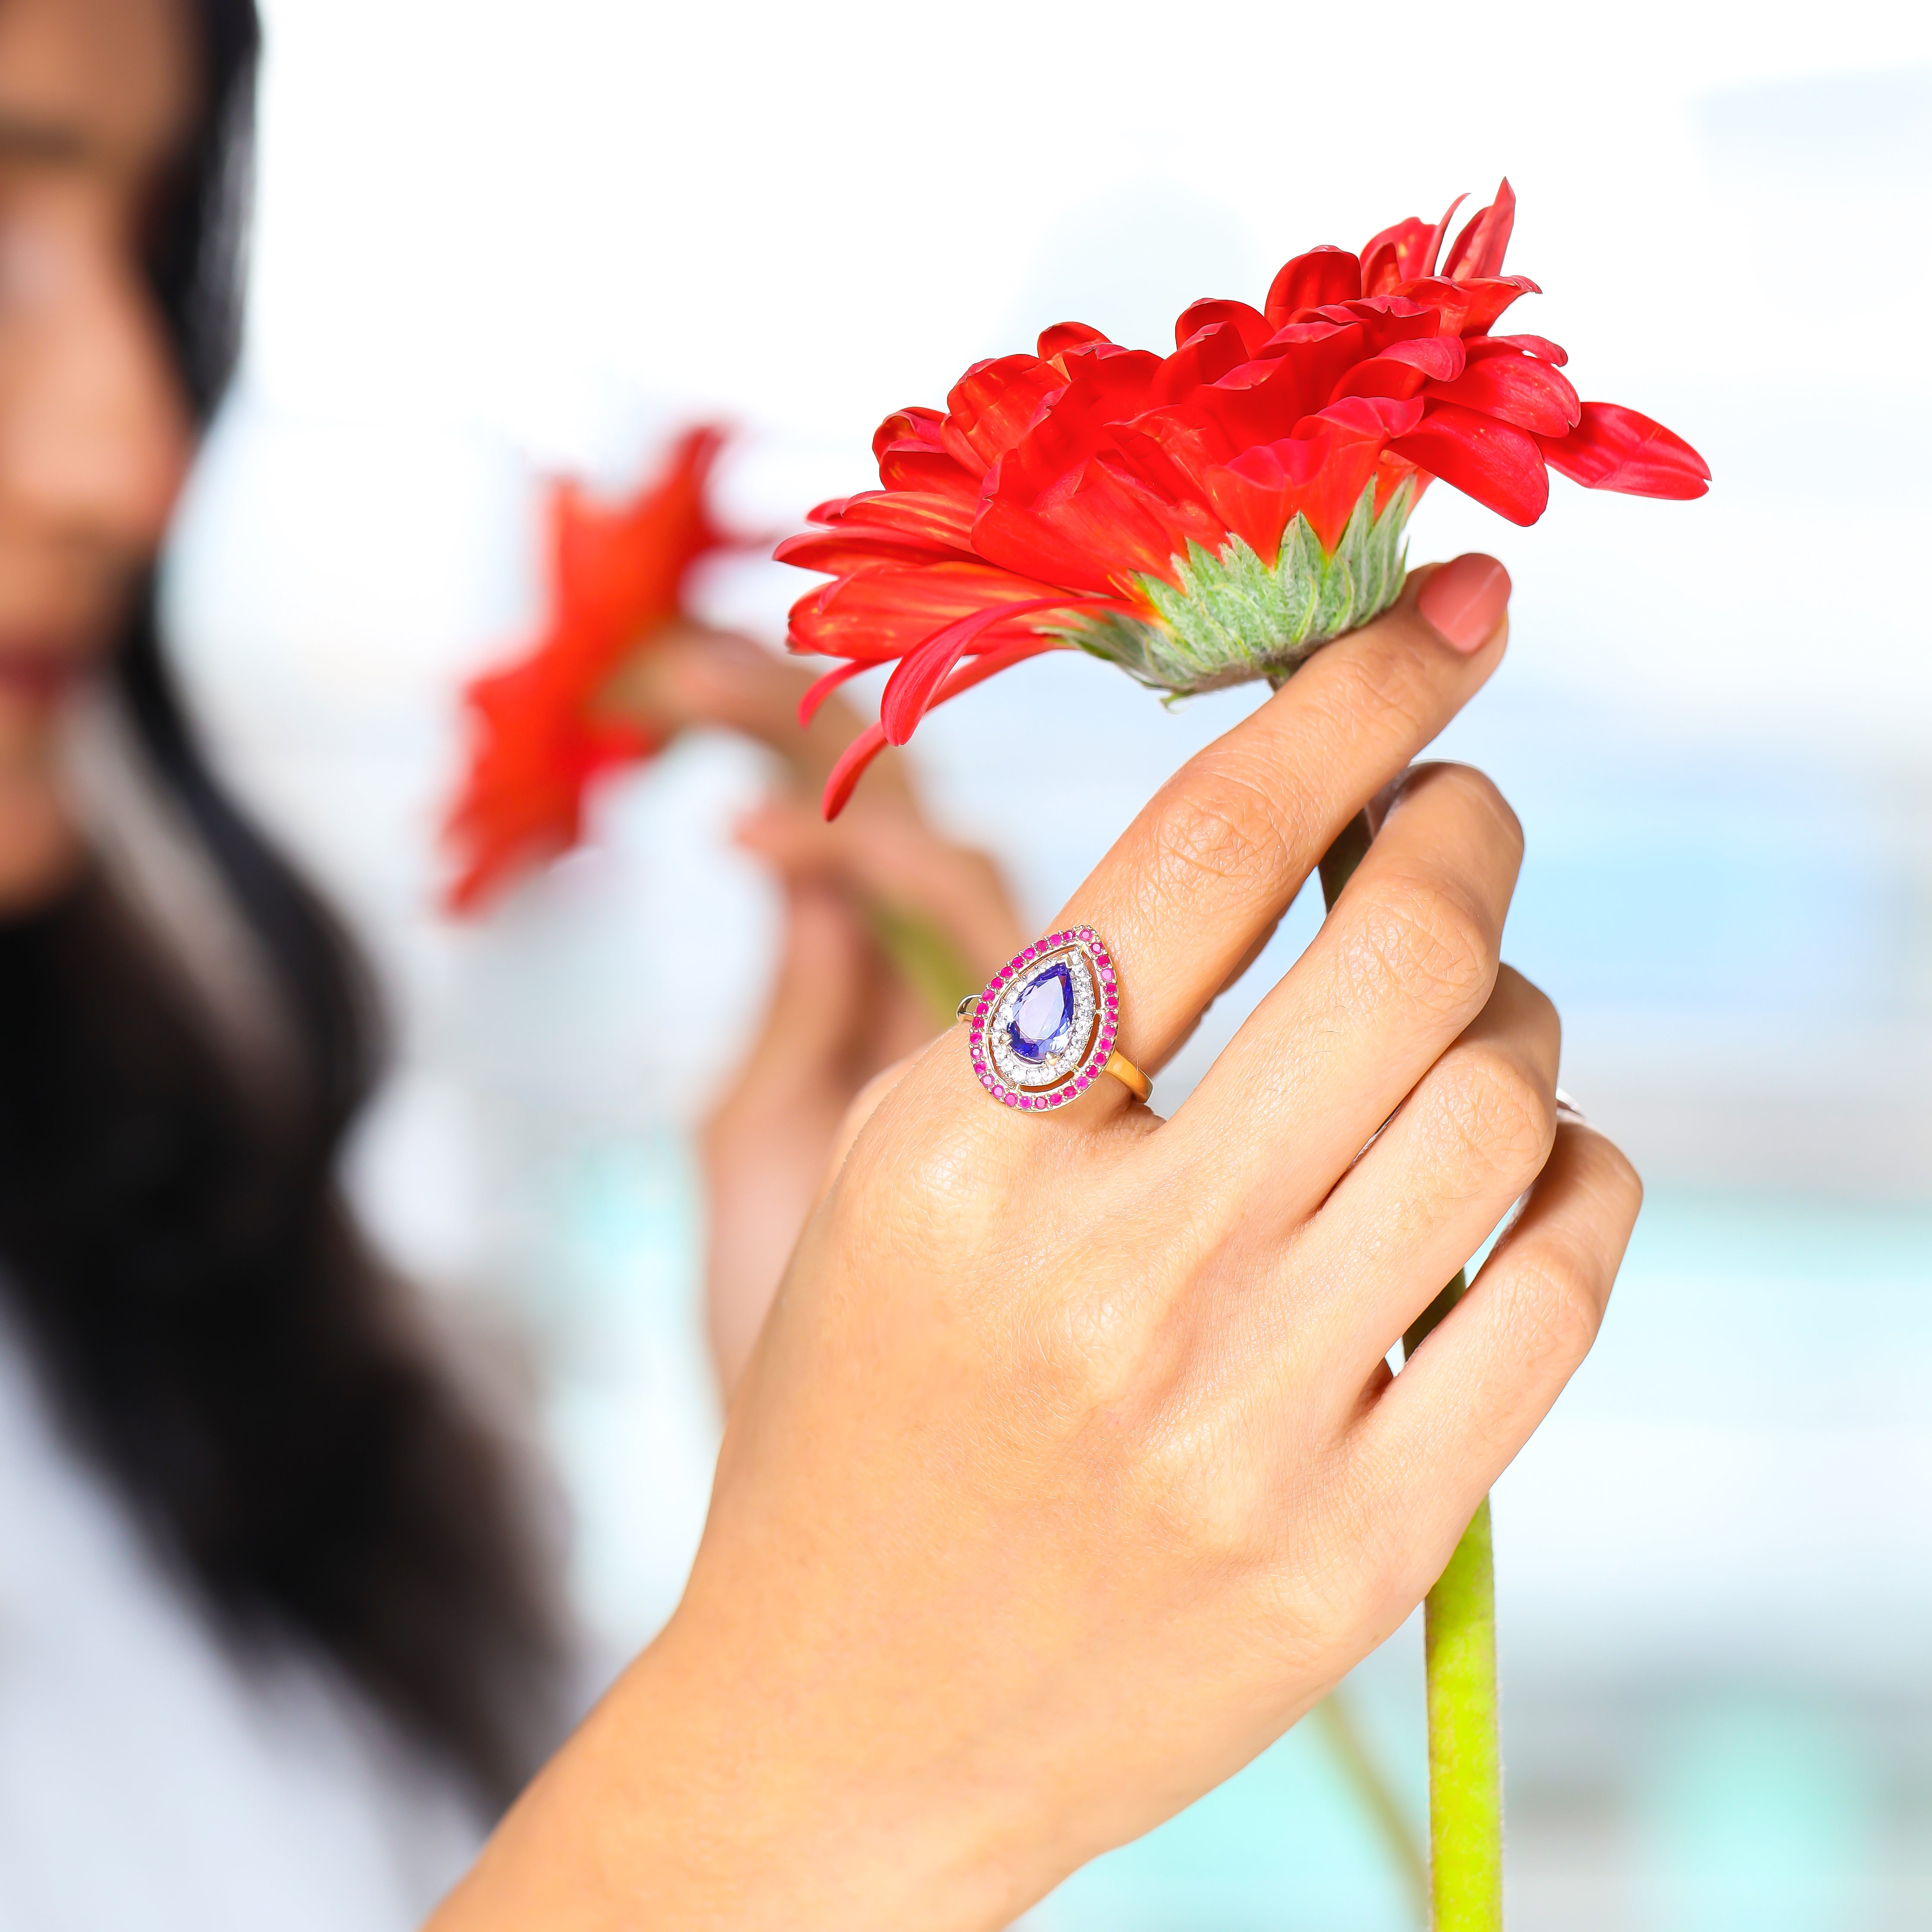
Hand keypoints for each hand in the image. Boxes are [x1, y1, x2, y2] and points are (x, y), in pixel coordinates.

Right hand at [433, 561, 1640, 1930]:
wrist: (848, 1719)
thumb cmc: (854, 1412)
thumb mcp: (877, 1173)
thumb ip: (1052, 1003)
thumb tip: (1287, 817)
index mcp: (961, 1149)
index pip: (1208, 844)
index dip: (1352, 693)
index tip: (1446, 613)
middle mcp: (1111, 1275)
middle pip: (1400, 949)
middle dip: (1464, 828)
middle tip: (1455, 817)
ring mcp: (1246, 1424)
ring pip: (1503, 1098)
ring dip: (1514, 1010)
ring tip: (1458, 1023)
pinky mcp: (1356, 1550)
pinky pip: (1559, 1287)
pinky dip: (1573, 1178)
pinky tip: (1519, 1160)